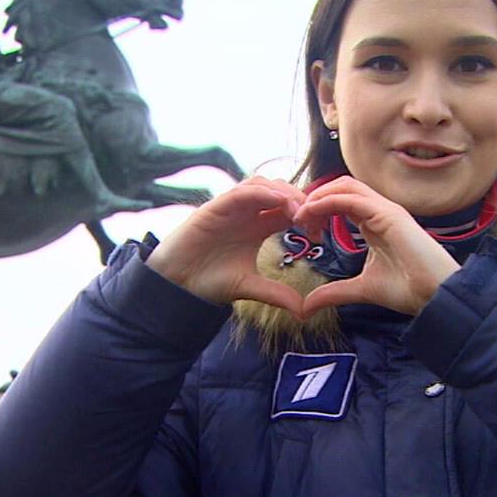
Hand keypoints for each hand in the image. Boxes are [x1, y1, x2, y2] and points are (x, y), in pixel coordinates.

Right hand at [145, 177, 304, 315]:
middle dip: (300, 200)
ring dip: (284, 193)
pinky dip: (261, 192)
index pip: (289, 210)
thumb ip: (276, 294)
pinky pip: (242, 191)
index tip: (319, 233)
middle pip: (280, 191)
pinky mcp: (216, 207)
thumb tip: (303, 311)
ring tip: (299, 210)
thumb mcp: (250, 287)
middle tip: (313, 219)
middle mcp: (247, 213)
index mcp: (258, 227)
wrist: (176, 284)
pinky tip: (277, 201)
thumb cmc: (209, 281)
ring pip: (263, 185)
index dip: (307, 215)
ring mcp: (232, 208)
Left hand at [294, 177, 460, 316]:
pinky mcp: (390, 214)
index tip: (300, 227)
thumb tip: (307, 306)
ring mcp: (386, 210)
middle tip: (295, 218)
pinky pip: (353, 198)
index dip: (317, 208)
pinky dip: (329, 200)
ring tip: (300, 214)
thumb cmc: (409, 290)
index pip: (341, 201)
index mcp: (374, 223)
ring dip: (318, 196)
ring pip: (346, 186)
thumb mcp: (360, 290)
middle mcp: (380, 211)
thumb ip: (334, 293)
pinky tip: (312, 213)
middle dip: (314, 198)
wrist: (436, 298)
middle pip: (340, 188)